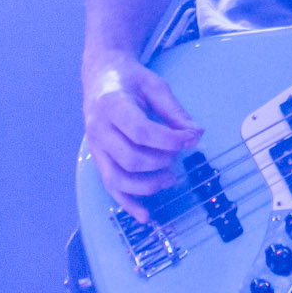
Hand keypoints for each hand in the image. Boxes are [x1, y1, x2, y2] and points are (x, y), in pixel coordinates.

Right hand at [83, 53, 202, 218]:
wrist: (100, 76)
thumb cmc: (130, 80)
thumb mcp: (155, 86)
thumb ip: (175, 111)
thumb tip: (196, 135)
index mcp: (112, 105)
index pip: (140, 131)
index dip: (169, 140)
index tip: (191, 139)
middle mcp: (98, 129)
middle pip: (130, 158)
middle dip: (161, 161)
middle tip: (178, 154)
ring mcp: (95, 148)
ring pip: (117, 178)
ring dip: (147, 185)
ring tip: (171, 178)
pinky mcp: (97, 160)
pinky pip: (110, 188)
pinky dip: (127, 204)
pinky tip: (145, 216)